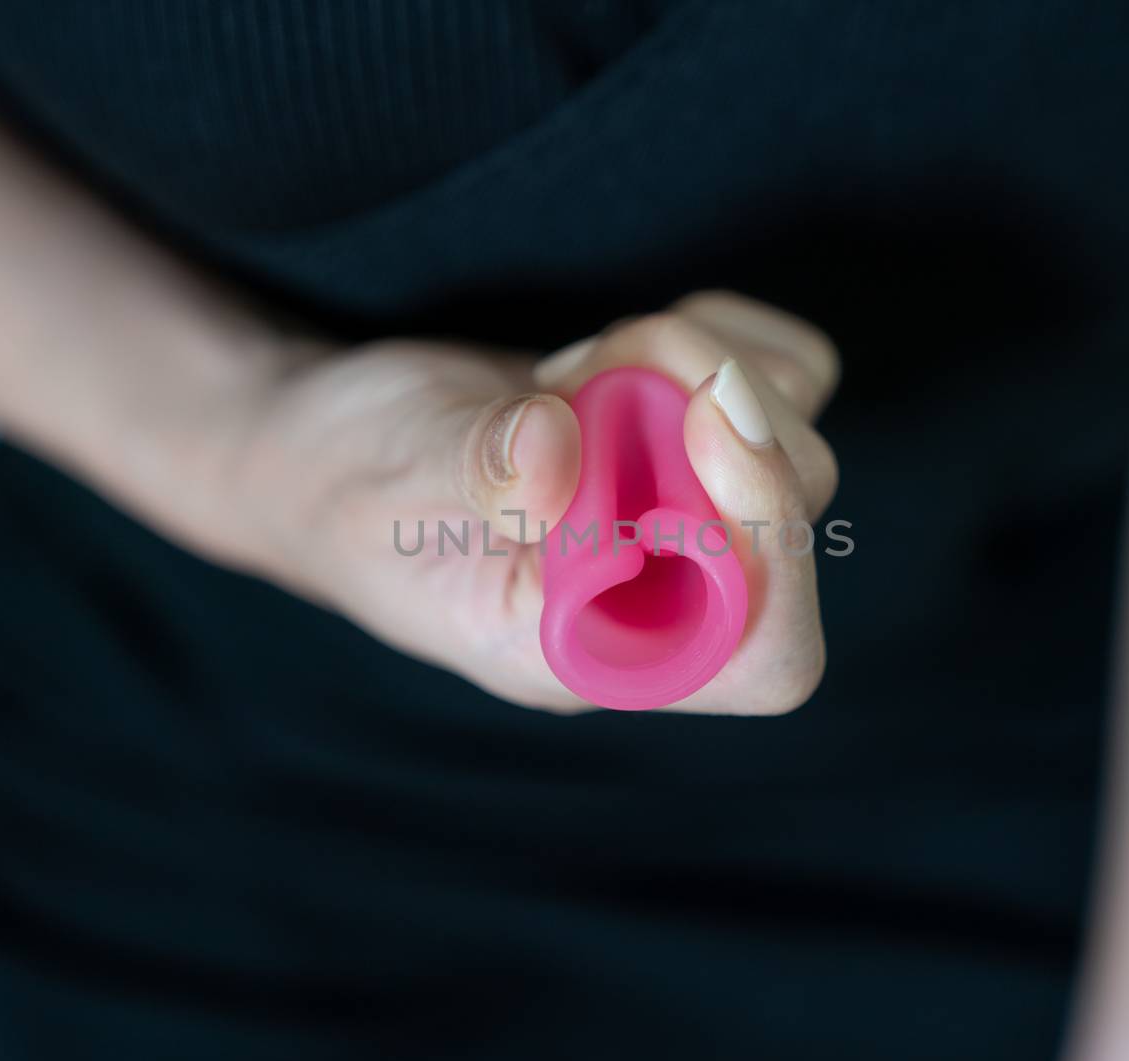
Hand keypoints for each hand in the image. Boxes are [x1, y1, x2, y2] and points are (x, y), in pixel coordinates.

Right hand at [213, 291, 839, 712]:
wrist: (331, 437)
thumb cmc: (352, 485)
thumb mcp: (389, 482)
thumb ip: (472, 470)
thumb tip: (559, 449)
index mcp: (598, 649)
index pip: (765, 656)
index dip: (773, 545)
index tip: (705, 427)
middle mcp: (662, 594)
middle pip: (796, 516)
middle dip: (718, 409)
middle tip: (600, 363)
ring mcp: (688, 513)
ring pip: (797, 438)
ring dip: (707, 363)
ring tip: (588, 362)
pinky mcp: (695, 439)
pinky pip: (788, 380)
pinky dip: (734, 335)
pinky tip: (638, 342)